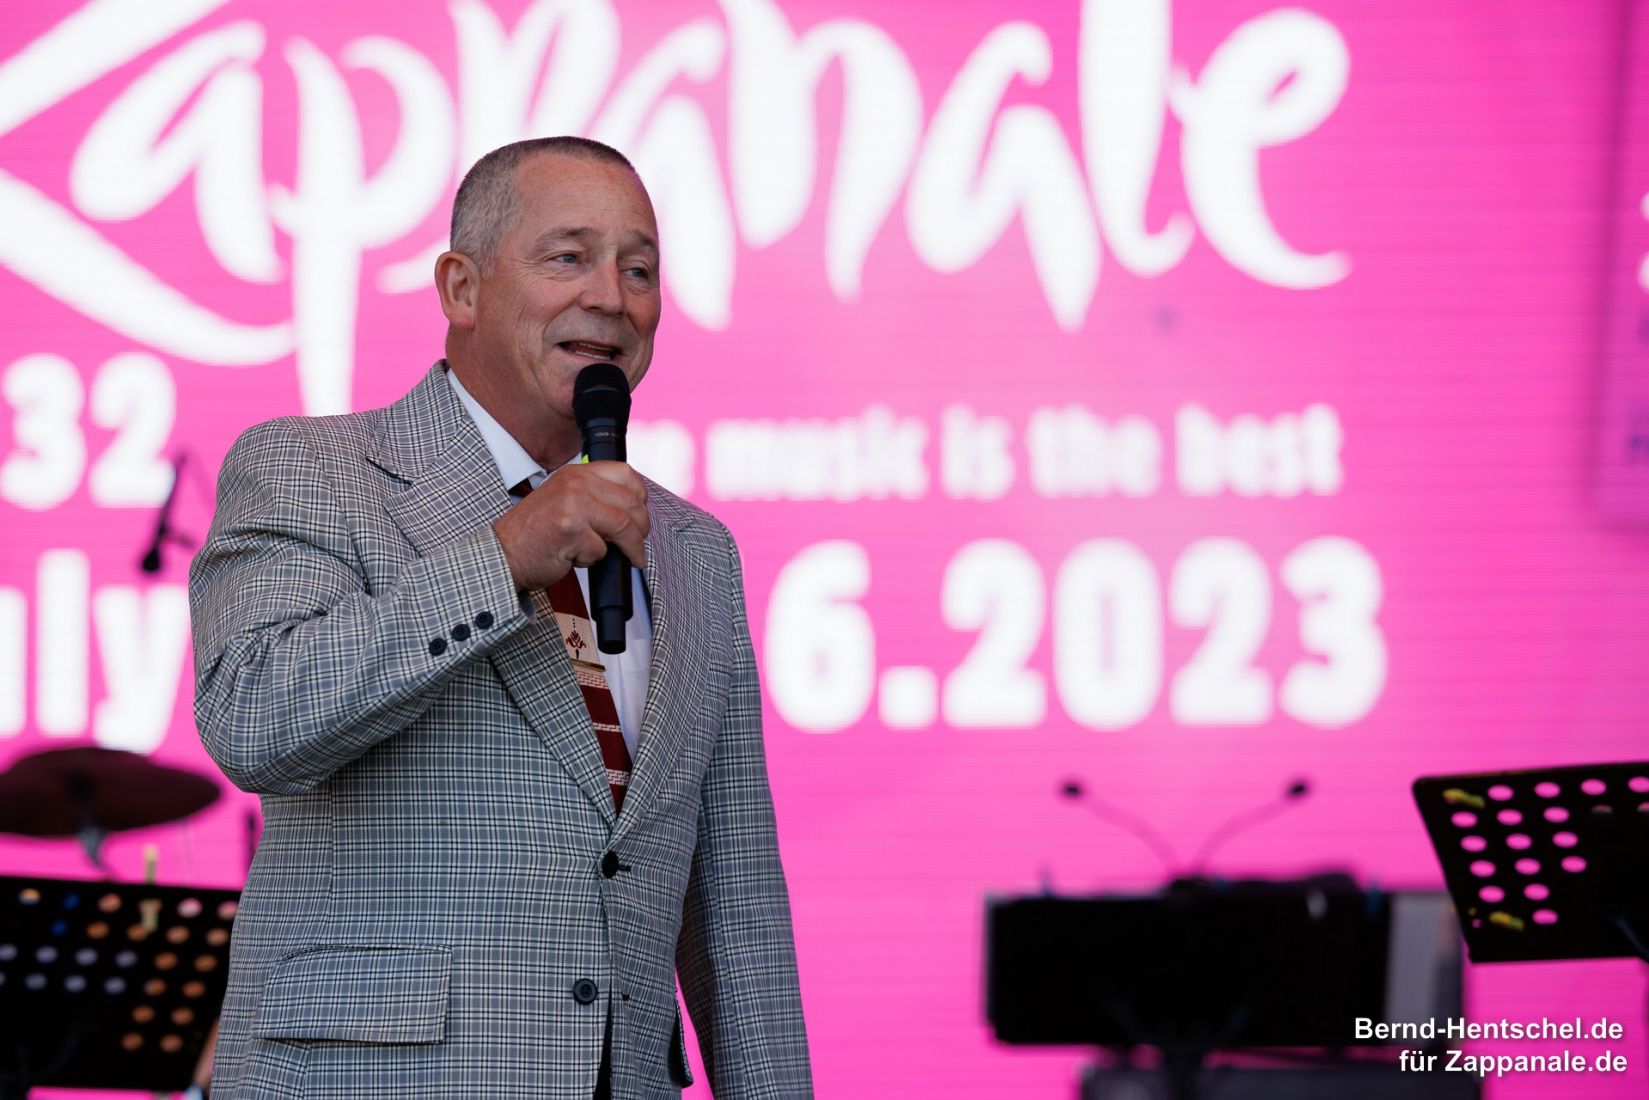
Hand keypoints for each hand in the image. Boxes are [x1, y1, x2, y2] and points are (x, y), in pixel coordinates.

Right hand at [492, 461, 648, 588]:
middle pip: (631, 502)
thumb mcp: (563, 500)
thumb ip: (592, 496)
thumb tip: (633, 508)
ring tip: (629, 557)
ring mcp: (573, 505)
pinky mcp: (571, 530)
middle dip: (640, 528)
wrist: (503, 553)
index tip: (640, 513)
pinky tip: (577, 558)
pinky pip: (602, 549)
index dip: (640, 496)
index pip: (625, 473)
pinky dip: (594, 560)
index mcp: (575, 473)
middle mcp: (575, 484)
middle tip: (637, 543)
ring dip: (631, 547)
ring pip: (624, 525)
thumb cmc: (533, 533)